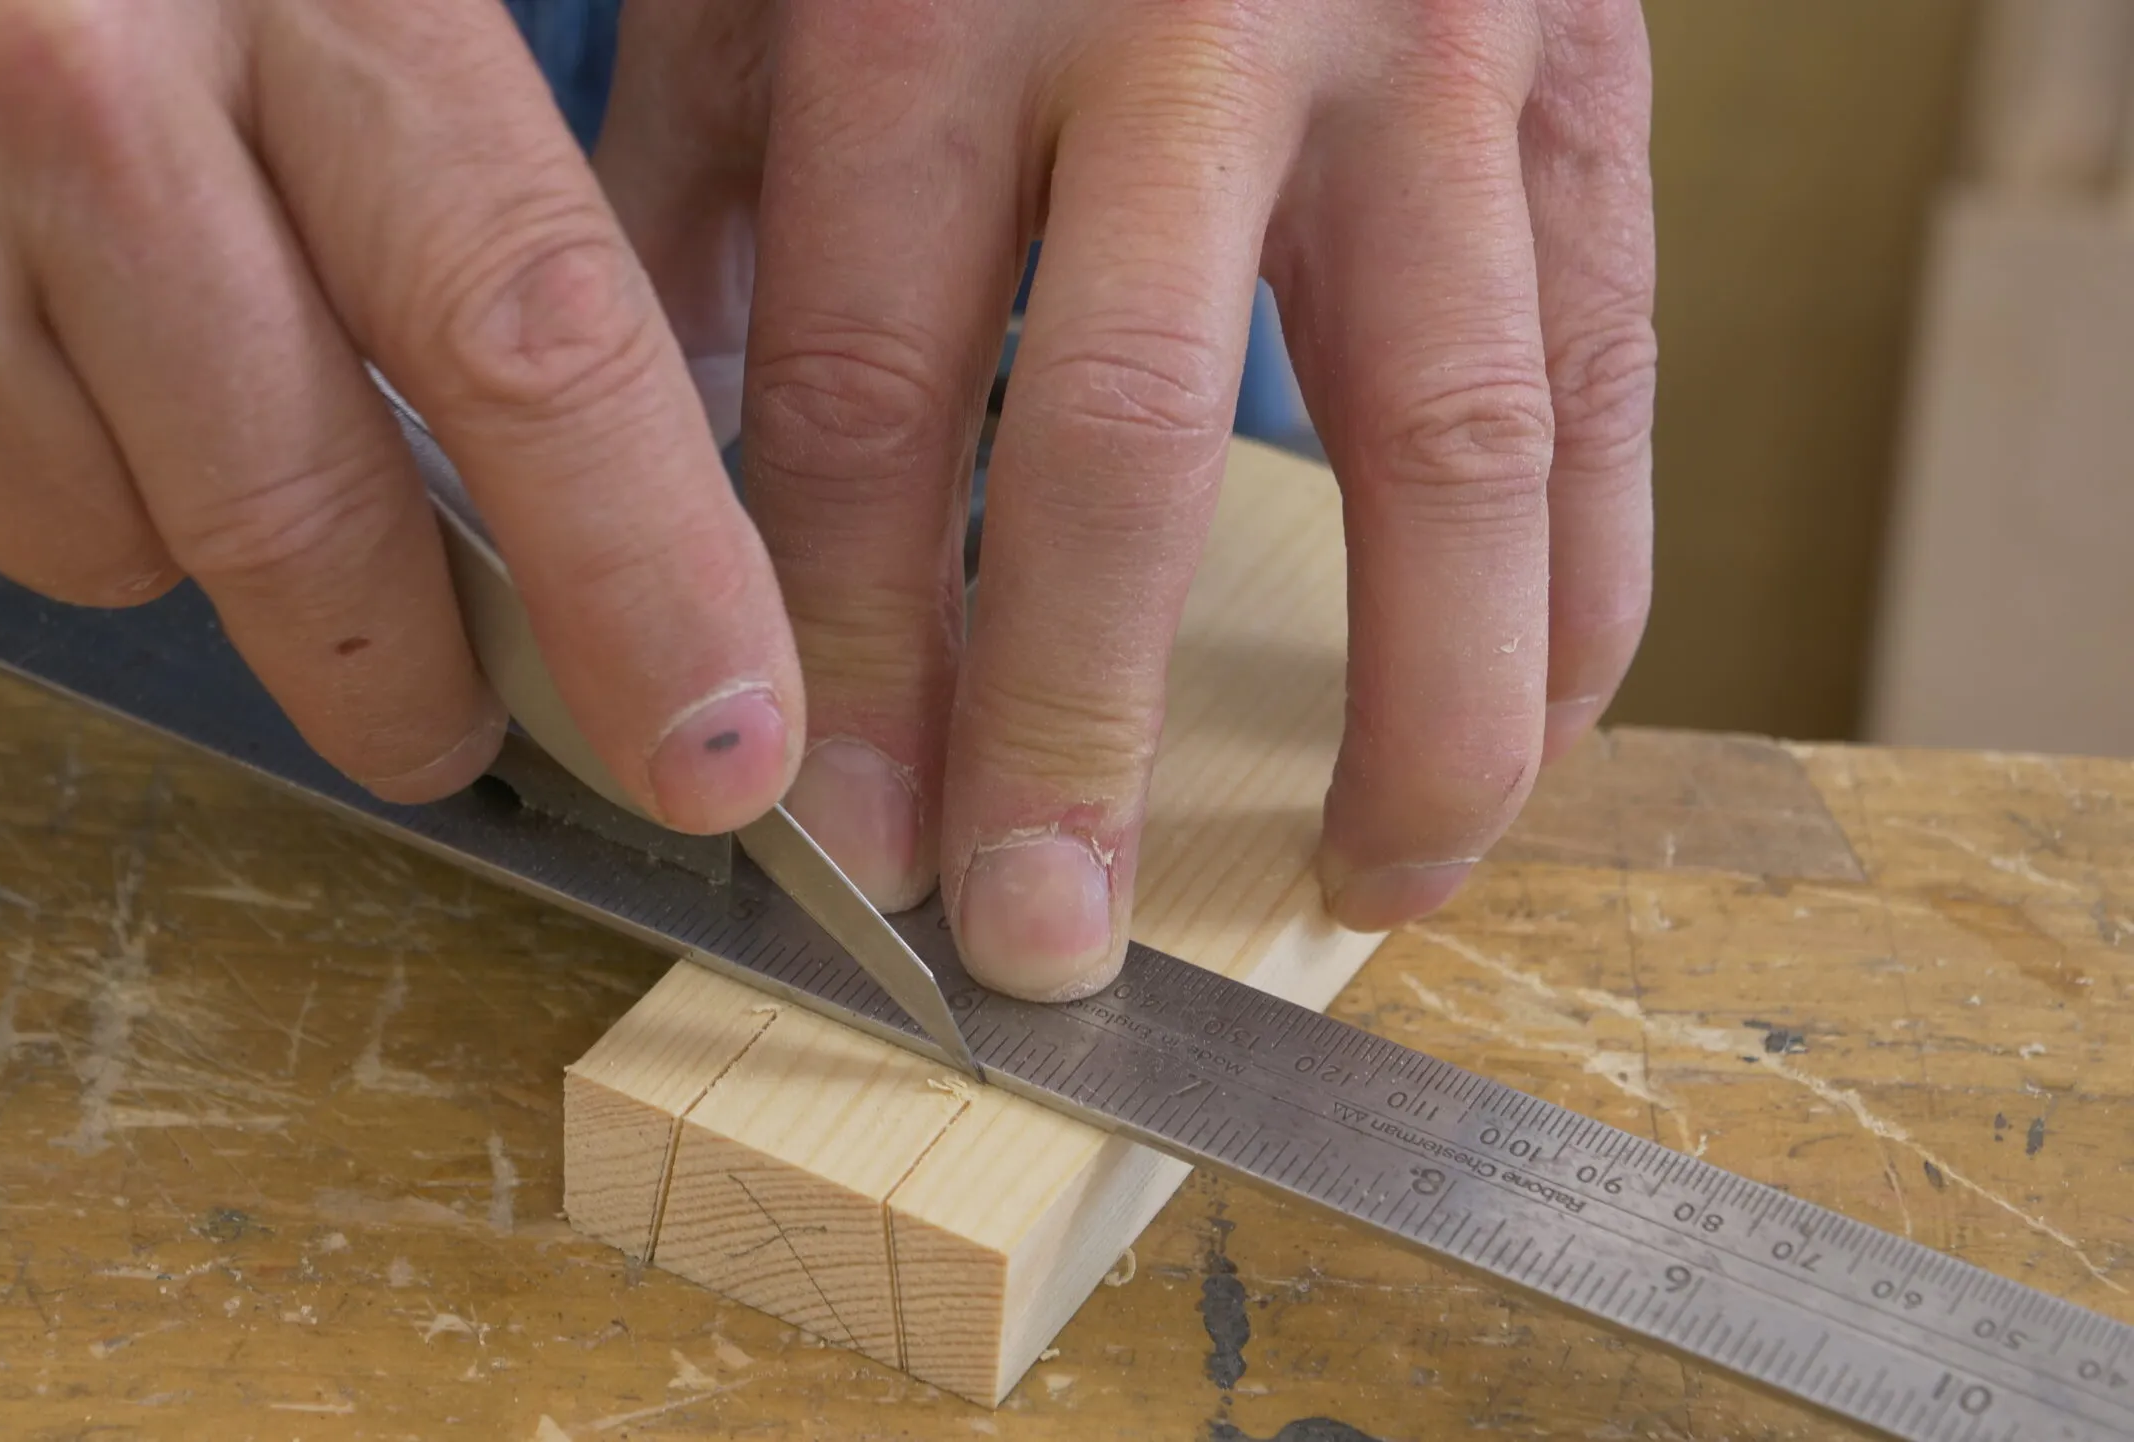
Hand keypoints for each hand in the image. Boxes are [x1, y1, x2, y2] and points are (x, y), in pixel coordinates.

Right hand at [0, 1, 805, 835]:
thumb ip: (416, 175)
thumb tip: (595, 486)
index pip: (524, 323)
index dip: (648, 569)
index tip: (722, 749)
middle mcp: (56, 93)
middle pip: (308, 514)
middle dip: (396, 667)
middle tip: (434, 718)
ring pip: (104, 556)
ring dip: (116, 508)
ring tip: (12, 309)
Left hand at [600, 0, 1656, 997]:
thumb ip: (696, 185)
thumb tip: (627, 469)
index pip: (853, 389)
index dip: (836, 640)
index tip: (833, 830)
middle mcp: (1177, 31)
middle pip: (1117, 439)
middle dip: (1067, 721)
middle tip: (1035, 936)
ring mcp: (1410, 59)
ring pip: (1442, 435)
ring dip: (1406, 704)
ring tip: (1357, 888)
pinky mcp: (1581, 83)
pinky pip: (1608, 377)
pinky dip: (1585, 590)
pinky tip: (1520, 737)